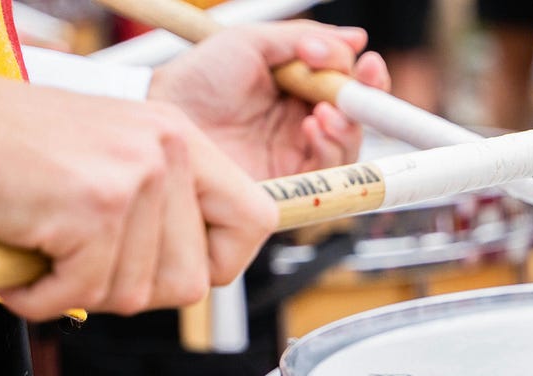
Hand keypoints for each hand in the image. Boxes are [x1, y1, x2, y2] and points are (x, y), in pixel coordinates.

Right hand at [0, 72, 276, 319]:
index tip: (178, 270)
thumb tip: (196, 270)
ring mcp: (134, 177)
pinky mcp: (93, 208)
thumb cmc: (5, 144)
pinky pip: (83, 295)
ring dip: (78, 290)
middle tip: (82, 265)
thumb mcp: (107, 155)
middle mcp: (166, 150)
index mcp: (179, 136)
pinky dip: (40, 296)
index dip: (222, 264)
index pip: (256, 220)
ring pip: (135, 293)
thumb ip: (159, 201)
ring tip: (46, 252)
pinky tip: (21, 262)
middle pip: (191, 279)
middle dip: (130, 289)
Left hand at [150, 20, 391, 179]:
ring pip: (351, 143)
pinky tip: (314, 128)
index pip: (346, 82)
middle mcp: (301, 120)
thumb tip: (353, 38)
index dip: (362, 74)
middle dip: (368, 98)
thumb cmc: (195, 82)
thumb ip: (303, 37)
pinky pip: (331, 171)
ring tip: (326, 110)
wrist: (164, 122)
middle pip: (358, 115)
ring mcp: (297, 151)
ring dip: (348, 124)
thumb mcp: (249, 43)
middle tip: (364, 82)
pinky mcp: (291, 181)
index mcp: (295, 87)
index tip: (366, 60)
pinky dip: (331, 147)